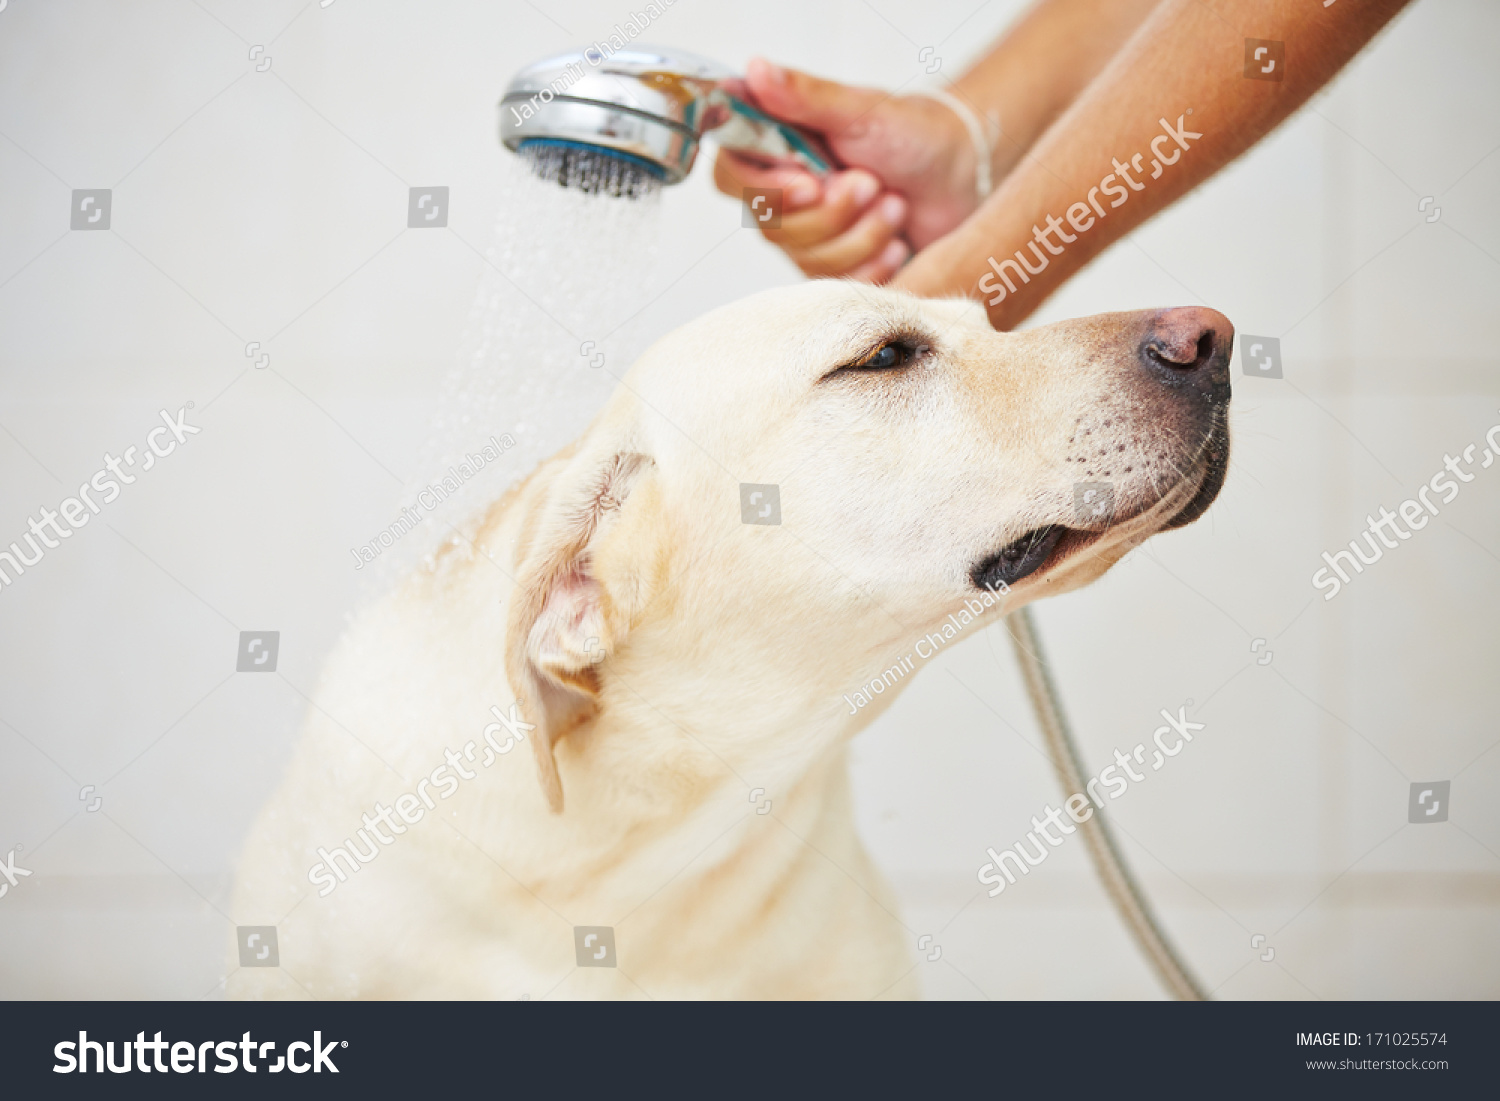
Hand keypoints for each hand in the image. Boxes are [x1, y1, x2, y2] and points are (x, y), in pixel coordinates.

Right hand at [714, 58, 981, 283]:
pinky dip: (874, 265)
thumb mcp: (858, 108)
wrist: (959, 175)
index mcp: (773, 149)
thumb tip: (755, 68)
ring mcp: (804, 236)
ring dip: (863, 234)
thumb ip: (804, 94)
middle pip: (773, 226)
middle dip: (834, 211)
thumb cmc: (910, 133)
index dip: (767, 190)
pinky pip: (837, 285)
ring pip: (808, 260)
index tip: (810, 184)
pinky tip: (897, 242)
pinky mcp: (832, 269)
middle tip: (873, 182)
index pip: (731, 178)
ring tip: (896, 204)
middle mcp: (780, 194)